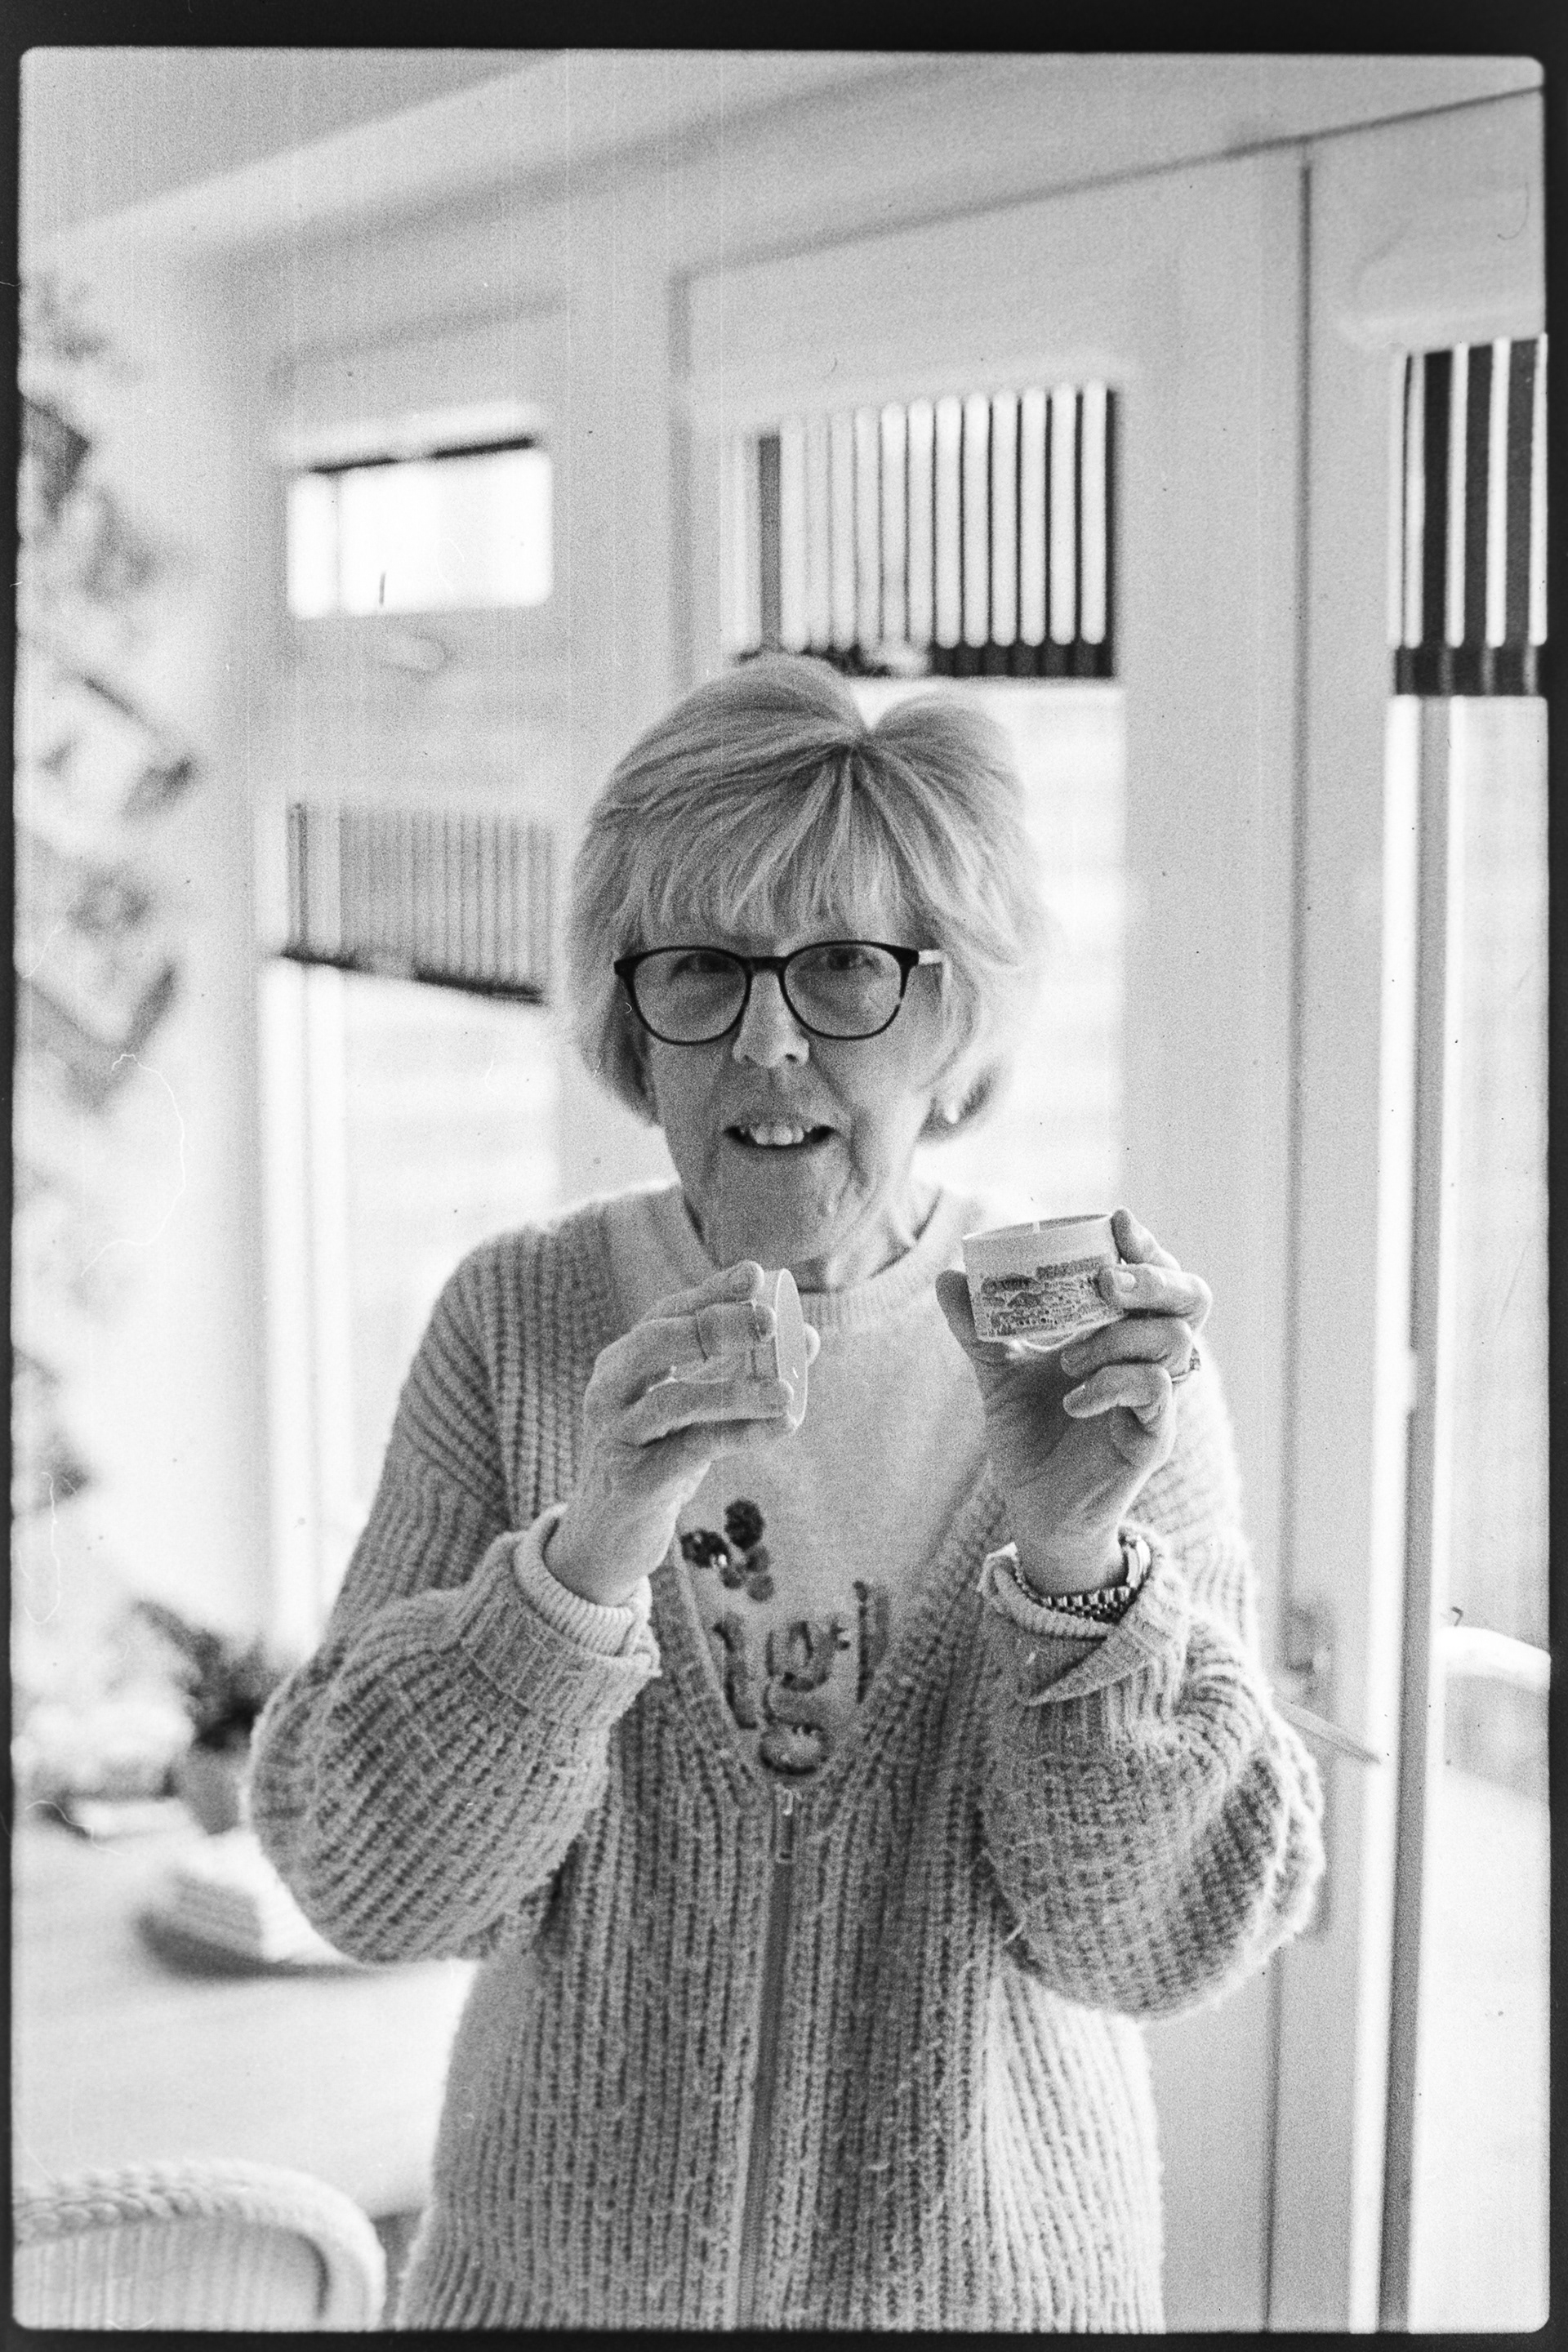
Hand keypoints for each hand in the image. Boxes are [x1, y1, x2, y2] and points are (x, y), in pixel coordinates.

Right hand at [548, 1261, 820, 1607]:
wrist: (607, 1538)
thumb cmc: (656, 1460)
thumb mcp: (696, 1410)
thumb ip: (740, 1371)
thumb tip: (806, 1336)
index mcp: (623, 1363)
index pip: (667, 1313)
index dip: (710, 1291)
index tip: (756, 1273)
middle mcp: (610, 1391)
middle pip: (656, 1341)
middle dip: (715, 1325)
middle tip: (770, 1320)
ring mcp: (616, 1436)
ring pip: (674, 1400)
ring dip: (736, 1390)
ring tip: (788, 1390)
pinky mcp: (633, 1482)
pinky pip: (693, 1450)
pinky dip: (741, 1434)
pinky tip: (782, 1424)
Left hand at [936, 1208, 1209, 1594]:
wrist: (1035, 1509)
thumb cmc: (1032, 1436)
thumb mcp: (999, 1373)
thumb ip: (979, 1328)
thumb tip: (949, 1278)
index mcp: (1124, 1333)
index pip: (1159, 1275)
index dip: (1147, 1246)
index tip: (1115, 1221)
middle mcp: (1152, 1358)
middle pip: (1192, 1297)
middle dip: (1154, 1276)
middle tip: (1106, 1280)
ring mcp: (1160, 1399)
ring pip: (1175, 1340)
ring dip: (1118, 1337)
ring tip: (1068, 1359)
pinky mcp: (1154, 1437)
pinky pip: (1156, 1392)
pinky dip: (1112, 1384)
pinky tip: (1073, 1399)